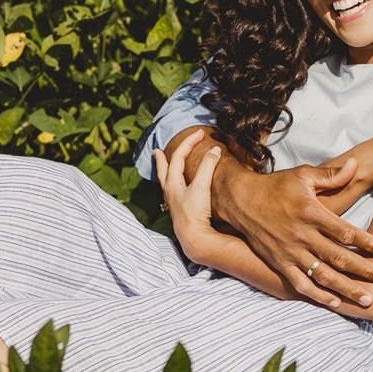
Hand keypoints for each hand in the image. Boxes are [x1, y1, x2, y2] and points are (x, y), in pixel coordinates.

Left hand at [154, 129, 221, 246]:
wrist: (194, 238)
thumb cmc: (194, 213)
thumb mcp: (202, 186)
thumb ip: (208, 166)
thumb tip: (215, 150)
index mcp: (172, 183)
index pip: (179, 156)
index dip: (189, 143)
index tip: (201, 133)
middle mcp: (170, 192)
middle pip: (163, 171)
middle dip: (162, 160)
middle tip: (157, 152)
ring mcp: (175, 203)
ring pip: (167, 182)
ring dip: (167, 172)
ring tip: (166, 168)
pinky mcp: (182, 212)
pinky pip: (175, 193)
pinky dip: (176, 185)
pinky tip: (180, 189)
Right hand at [213, 160, 372, 307]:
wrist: (241, 200)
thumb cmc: (275, 186)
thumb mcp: (303, 175)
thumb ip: (332, 175)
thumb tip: (355, 165)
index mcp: (310, 212)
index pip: (345, 232)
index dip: (367, 242)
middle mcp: (301, 235)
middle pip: (338, 257)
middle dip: (364, 270)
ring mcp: (290, 252)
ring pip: (322, 275)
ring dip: (346, 288)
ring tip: (367, 300)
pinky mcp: (279, 263)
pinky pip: (300, 283)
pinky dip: (317, 295)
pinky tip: (334, 303)